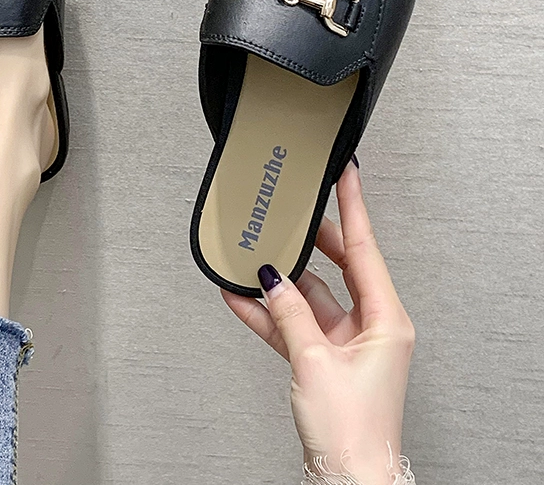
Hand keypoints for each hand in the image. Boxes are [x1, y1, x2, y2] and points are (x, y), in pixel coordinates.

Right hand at [223, 161, 414, 484]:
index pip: (365, 248)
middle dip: (310, 241)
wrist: (346, 479)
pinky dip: (269, 313)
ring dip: (280, 281)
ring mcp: (345, 341)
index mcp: (386, 319)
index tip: (347, 174)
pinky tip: (242, 298)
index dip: (354, 206)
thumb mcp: (315, 361)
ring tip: (253, 257)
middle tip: (291, 212)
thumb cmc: (352, 430)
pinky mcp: (323, 357)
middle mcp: (370, 325)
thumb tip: (273, 279)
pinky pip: (293, 323)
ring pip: (310, 294)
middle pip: (337, 266)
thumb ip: (290, 313)